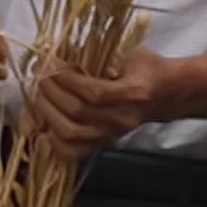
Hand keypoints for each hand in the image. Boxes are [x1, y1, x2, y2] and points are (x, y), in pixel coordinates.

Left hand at [25, 50, 172, 152]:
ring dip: (48, 114)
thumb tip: (63, 54)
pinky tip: (45, 126)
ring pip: (72, 135)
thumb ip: (102, 54)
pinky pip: (73, 152)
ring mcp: (112, 134)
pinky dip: (54, 142)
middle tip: (41, 76)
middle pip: (78, 113)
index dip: (67, 79)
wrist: (165, 94)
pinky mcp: (103, 144)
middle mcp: (122, 118)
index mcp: (133, 93)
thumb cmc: (147, 68)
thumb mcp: (131, 54)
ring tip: (41, 96)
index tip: (52, 63)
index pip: (94, 92)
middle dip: (52, 92)